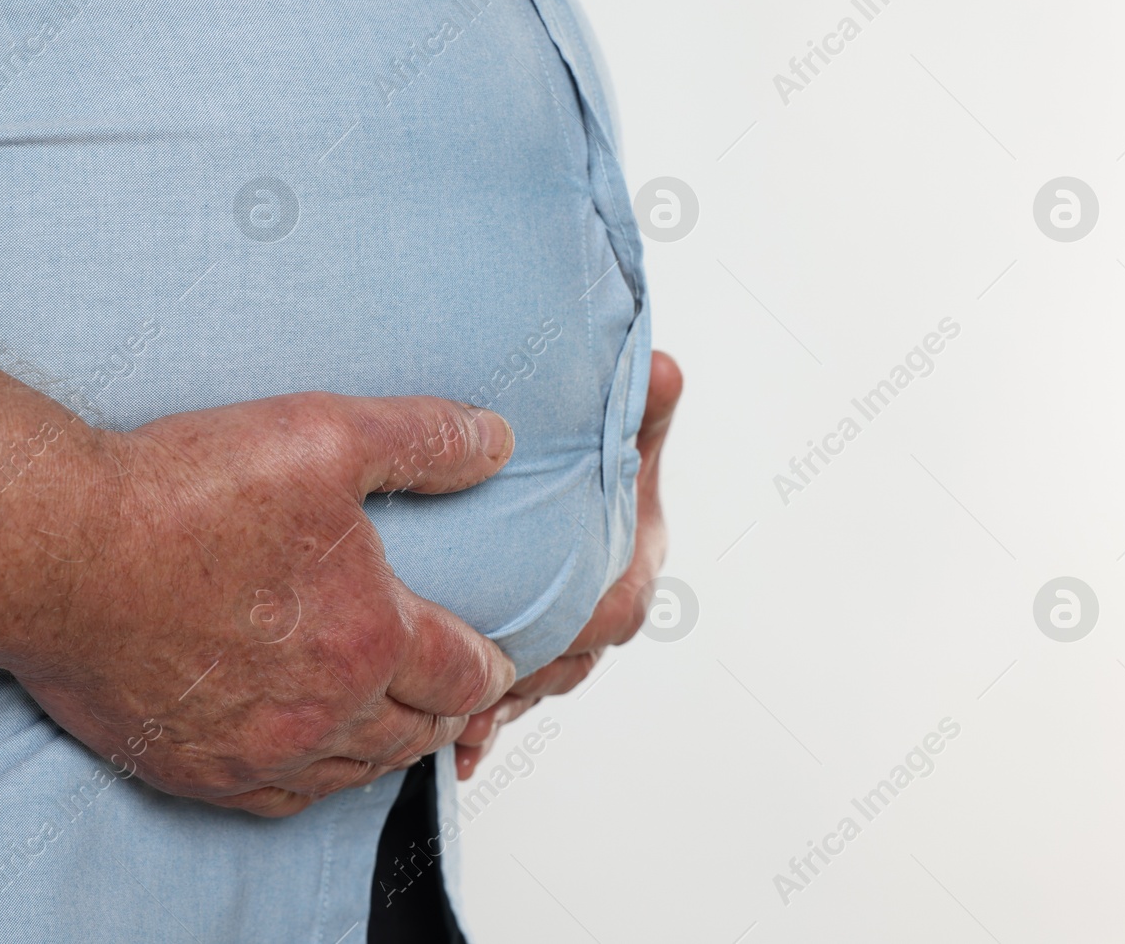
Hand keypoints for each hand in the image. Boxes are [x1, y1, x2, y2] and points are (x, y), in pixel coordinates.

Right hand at [18, 392, 519, 815]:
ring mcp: (259, 750)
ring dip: (385, 748)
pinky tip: (311, 761)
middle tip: (454, 696)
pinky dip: (315, 783)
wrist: (59, 552)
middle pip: (416, 732)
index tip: (496, 664)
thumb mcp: (326, 435)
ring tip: (395, 724)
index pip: (464, 674)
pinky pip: (281, 801)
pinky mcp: (196, 769)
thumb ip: (424, 439)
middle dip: (445, 712)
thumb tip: (498, 439)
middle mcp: (325, 710)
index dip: (490, 668)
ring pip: (354, 772)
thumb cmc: (181, 495)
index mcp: (370, 636)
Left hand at [454, 350, 681, 779]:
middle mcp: (595, 622)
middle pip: (569, 660)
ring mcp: (558, 653)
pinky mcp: (518, 673)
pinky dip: (482, 735)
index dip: (586, 617)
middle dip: (531, 668)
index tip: (556, 619)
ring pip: (533, 691)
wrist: (566, 506)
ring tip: (463, 716)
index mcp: (627, 575)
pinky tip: (460, 755)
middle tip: (485, 667)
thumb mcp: (624, 445)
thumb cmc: (602, 480)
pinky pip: (502, 713)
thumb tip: (664, 368)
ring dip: (501, 706)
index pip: (616, 607)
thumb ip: (644, 412)